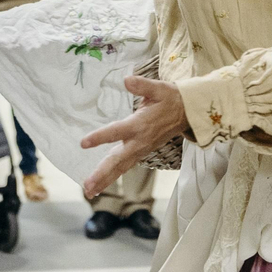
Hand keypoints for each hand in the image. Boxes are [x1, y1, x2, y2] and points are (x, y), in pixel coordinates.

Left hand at [81, 75, 188, 197]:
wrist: (187, 113)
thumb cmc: (171, 99)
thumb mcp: (159, 88)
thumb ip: (143, 85)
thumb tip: (127, 79)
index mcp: (140, 124)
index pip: (117, 131)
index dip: (100, 137)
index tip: (83, 143)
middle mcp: (139, 141)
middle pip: (118, 161)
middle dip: (102, 174)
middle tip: (87, 186)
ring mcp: (141, 150)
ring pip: (121, 168)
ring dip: (105, 180)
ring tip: (89, 192)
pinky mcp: (141, 153)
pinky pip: (124, 167)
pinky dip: (112, 177)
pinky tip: (99, 185)